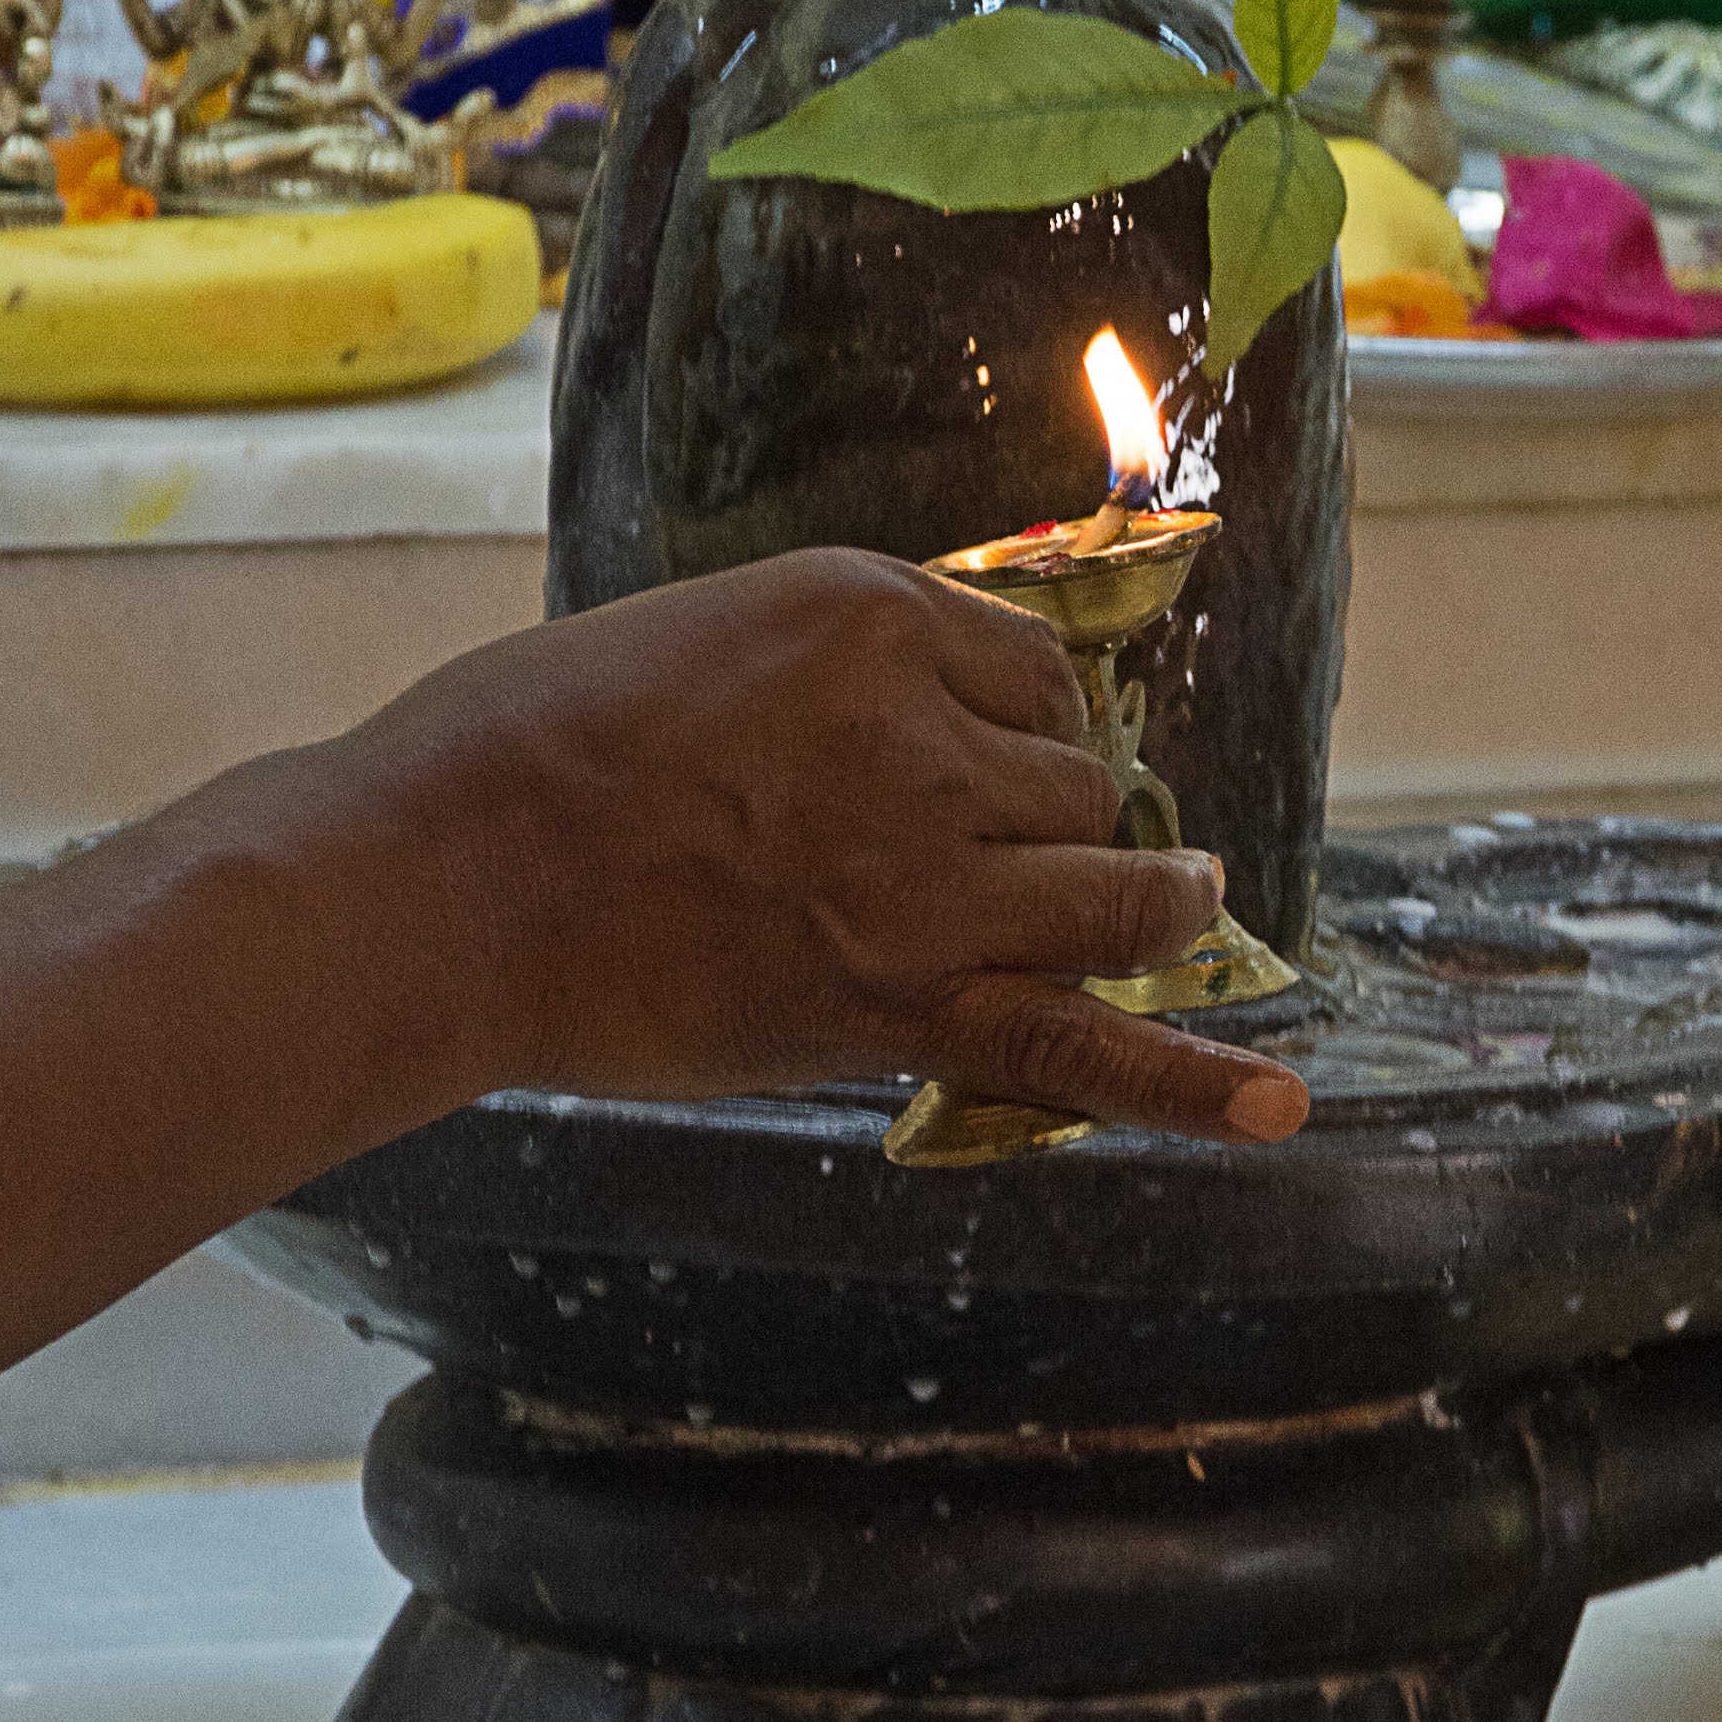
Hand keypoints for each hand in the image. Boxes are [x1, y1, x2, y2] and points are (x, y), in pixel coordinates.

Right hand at [350, 552, 1309, 1146]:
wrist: (441, 880)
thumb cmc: (522, 753)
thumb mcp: (696, 640)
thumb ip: (824, 678)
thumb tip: (900, 729)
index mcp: (866, 615)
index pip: (1024, 666)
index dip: (1026, 722)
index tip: (1010, 755)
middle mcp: (920, 732)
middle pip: (1072, 779)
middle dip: (1064, 817)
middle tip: (1038, 851)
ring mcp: (922, 874)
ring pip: (1104, 886)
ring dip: (1151, 902)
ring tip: (1183, 906)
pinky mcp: (900, 999)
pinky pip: (1084, 1043)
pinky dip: (1194, 1083)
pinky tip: (1280, 1106)